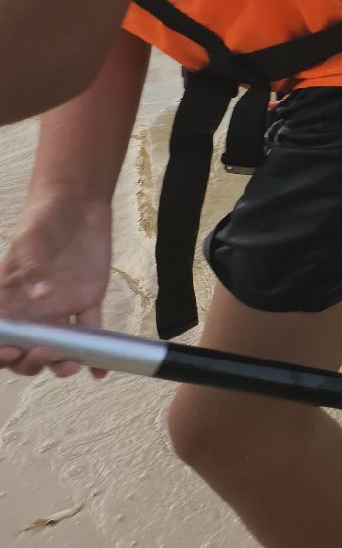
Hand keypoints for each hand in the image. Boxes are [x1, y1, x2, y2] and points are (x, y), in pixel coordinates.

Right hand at [0, 197, 112, 378]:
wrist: (79, 203)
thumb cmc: (44, 218)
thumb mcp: (33, 239)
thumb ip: (32, 266)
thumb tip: (40, 296)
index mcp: (7, 298)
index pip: (0, 333)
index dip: (0, 350)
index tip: (10, 354)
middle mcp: (31, 310)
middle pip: (25, 348)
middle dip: (30, 361)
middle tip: (44, 354)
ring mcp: (58, 308)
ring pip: (56, 347)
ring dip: (61, 362)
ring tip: (72, 366)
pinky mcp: (86, 302)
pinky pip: (90, 332)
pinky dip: (96, 352)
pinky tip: (100, 371)